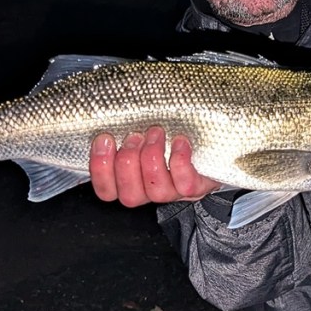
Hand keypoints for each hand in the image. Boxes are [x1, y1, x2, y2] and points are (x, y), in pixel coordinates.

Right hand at [88, 125, 220, 206]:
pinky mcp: (197, 188)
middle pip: (129, 195)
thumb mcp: (140, 129)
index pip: (106, 191)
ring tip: (156, 133)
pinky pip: (185, 184)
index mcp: (130, 180)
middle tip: (135, 136)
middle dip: (128, 162)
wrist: (210, 141)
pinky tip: (180, 142)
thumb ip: (122, 129)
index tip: (105, 139)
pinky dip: (180, 161)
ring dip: (152, 158)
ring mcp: (174, 192)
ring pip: (156, 191)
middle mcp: (150, 191)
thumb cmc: (167, 131)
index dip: (101, 169)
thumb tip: (104, 115)